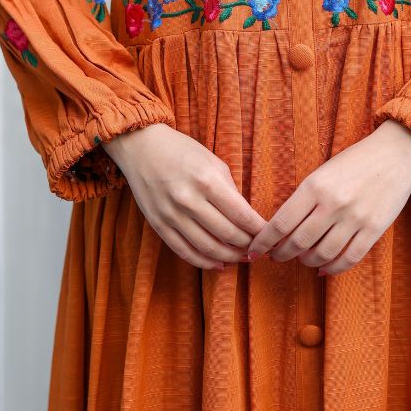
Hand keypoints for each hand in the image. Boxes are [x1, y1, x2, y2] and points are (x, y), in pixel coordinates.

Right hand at [102, 123, 266, 269]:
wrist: (141, 147)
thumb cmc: (182, 151)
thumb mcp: (213, 162)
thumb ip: (230, 190)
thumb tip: (248, 218)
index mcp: (208, 180)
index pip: (242, 215)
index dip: (259, 231)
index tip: (269, 236)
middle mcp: (190, 200)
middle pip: (228, 235)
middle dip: (248, 246)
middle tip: (259, 250)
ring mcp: (172, 215)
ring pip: (208, 248)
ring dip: (230, 258)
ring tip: (242, 259)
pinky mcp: (159, 225)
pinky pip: (185, 252)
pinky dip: (205, 262)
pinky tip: (220, 264)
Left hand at [246, 119, 410, 275]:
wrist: (396, 152)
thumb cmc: (355, 160)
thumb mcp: (323, 172)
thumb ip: (305, 198)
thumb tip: (284, 228)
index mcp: (315, 186)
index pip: (280, 223)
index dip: (263, 242)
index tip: (253, 251)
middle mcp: (333, 204)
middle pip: (298, 242)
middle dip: (282, 254)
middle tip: (276, 257)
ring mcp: (355, 218)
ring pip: (322, 253)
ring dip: (306, 261)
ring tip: (301, 259)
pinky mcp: (374, 229)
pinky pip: (349, 258)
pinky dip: (333, 268)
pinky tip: (324, 268)